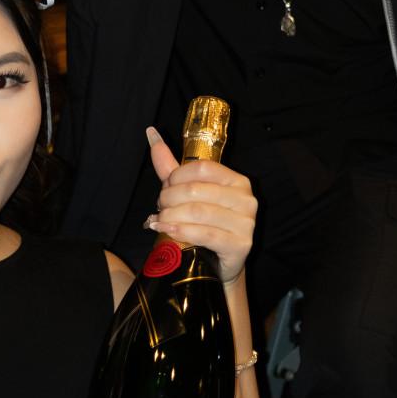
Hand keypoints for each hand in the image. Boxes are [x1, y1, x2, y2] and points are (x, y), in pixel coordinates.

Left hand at [143, 126, 255, 286]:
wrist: (220, 263)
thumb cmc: (204, 223)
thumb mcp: (189, 192)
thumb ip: (171, 166)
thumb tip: (151, 134)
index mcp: (236, 180)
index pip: (202, 168)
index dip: (177, 176)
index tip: (165, 187)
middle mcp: (245, 199)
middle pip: (197, 190)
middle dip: (170, 198)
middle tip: (160, 208)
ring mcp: (246, 223)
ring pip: (198, 212)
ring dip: (171, 216)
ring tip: (160, 221)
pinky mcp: (240, 245)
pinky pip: (205, 233)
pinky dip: (181, 231)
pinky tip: (167, 230)